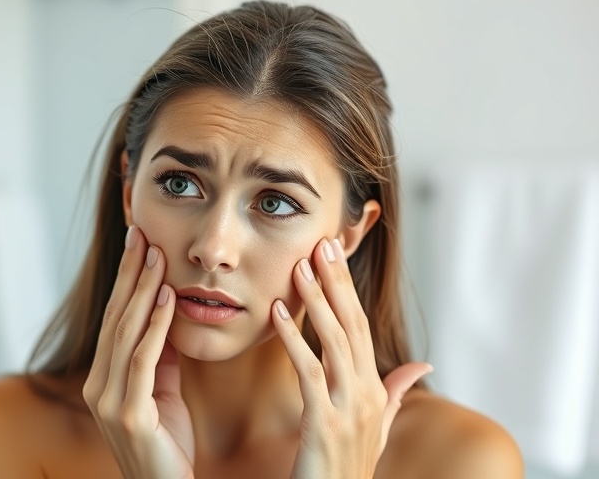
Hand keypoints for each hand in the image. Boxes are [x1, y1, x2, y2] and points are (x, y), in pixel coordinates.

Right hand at [83, 226, 194, 478]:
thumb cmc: (168, 446)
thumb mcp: (163, 391)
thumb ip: (159, 354)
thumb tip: (165, 311)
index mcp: (102, 380)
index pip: (113, 318)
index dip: (126, 280)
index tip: (139, 242)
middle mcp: (97, 387)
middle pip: (114, 317)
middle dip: (130, 274)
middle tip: (142, 233)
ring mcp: (108, 402)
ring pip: (125, 332)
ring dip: (144, 289)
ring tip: (157, 255)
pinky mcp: (128, 416)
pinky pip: (143, 360)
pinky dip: (155, 325)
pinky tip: (168, 297)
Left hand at [272, 238, 431, 478]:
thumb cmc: (349, 468)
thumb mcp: (378, 428)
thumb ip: (396, 393)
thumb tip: (422, 364)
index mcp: (375, 390)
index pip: (361, 327)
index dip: (348, 289)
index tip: (334, 255)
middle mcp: (367, 393)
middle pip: (352, 325)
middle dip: (338, 282)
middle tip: (322, 243)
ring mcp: (350, 408)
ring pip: (335, 341)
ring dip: (317, 300)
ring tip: (300, 266)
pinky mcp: (326, 422)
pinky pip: (309, 371)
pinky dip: (293, 338)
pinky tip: (277, 312)